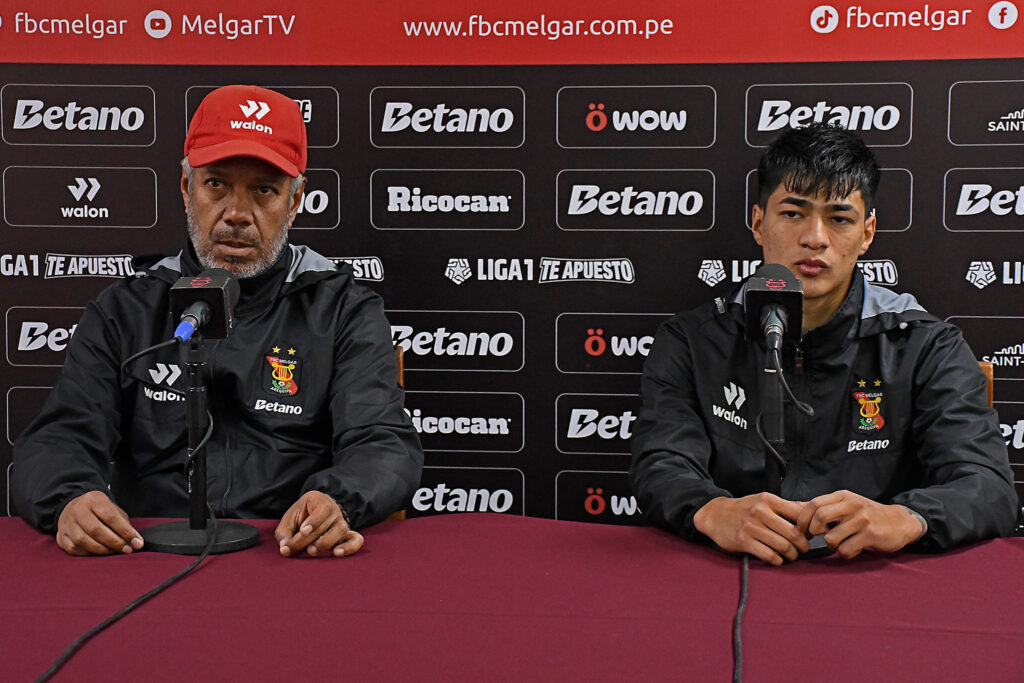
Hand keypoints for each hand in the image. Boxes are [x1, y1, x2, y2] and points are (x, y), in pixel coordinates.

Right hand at [56, 490, 143, 555]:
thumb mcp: (112, 509)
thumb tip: (135, 542)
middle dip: (115, 542)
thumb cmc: (99, 511)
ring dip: (102, 550)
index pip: (111, 517)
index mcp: (94, 499)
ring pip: (83, 541)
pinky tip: (100, 554)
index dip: (125, 532)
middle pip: (95, 530)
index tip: (137, 543)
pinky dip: (89, 554)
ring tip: (115, 552)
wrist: (74, 508)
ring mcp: (66, 523)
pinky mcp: (60, 537)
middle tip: (127, 550)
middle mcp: (78, 510)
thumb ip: (123, 524)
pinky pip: (74, 549)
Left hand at [274, 491, 363, 557]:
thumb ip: (284, 535)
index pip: (321, 509)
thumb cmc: (300, 519)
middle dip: (311, 538)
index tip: (303, 531)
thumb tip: (285, 550)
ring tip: (312, 551)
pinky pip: (357, 540)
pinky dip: (350, 547)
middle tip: (301, 548)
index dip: (313, 521)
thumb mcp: (288, 522)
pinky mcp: (348, 535)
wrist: (312, 517)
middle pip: (328, 523)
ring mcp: (343, 522)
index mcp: (319, 500)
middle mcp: (334, 509)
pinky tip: (337, 553)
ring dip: (326, 542)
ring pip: (341, 530)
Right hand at [693, 493, 809, 565]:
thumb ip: (787, 505)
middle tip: (803, 549)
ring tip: (791, 555)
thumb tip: (811, 509)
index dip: (808, 527)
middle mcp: (760, 512)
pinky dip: (777, 560)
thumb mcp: (764, 500)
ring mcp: (751, 527)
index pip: (799, 513)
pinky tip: (777, 559)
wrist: (716, 515)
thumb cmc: (744, 509)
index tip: (810, 534)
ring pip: (783, 546)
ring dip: (791, 555)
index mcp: (768, 500)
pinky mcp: (743, 541)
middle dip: (803, 545)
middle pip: (793, 533)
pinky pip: (768, 555)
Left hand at [796, 490, 924, 558]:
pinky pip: (846, 550)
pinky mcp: (871, 535)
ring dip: (831, 546)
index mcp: (843, 496)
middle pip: (820, 518)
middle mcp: (852, 505)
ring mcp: (862, 520)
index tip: (802, 530)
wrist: (900, 522)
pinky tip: (852, 549)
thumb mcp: (847, 504)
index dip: (803, 519)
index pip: (814, 504)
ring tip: (840, 544)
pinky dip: (845, 554)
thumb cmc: (868, 515)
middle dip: (813, 532)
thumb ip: (825, 507)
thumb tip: (794, 507)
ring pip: (831, 538)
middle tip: (816, 538)